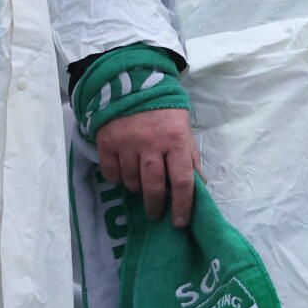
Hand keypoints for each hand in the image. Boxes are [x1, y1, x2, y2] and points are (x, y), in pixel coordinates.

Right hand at [95, 108, 201, 227]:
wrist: (134, 85)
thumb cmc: (165, 112)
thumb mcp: (184, 131)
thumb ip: (191, 158)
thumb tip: (201, 186)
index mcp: (176, 141)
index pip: (182, 180)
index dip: (182, 205)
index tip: (179, 222)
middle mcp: (152, 144)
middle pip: (153, 186)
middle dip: (155, 206)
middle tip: (156, 213)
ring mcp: (127, 143)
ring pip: (131, 181)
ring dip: (137, 188)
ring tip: (141, 182)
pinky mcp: (107, 142)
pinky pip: (112, 173)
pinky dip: (118, 177)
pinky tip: (124, 170)